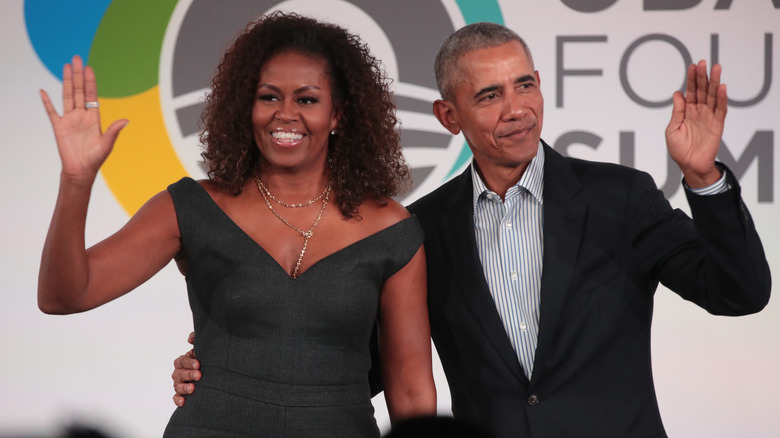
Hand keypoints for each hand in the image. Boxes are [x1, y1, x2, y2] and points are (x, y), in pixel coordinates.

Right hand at [40, 55, 126, 181]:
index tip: (89, 68)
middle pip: (79, 91)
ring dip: (66, 82)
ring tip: (66, 67)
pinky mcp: (59, 127)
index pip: (92, 95)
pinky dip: (47, 102)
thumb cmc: (95, 158)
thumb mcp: (107, 144)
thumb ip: (114, 131)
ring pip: (67, 96)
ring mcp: (69, 119)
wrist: (81, 170)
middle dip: (78, 75)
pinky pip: (51, 111)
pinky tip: (43, 91)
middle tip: (76, 59)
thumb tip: (126, 120)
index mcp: (94, 117)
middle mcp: (81, 115)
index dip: (90, 82)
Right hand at [172, 332, 199, 406]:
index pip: (182, 361)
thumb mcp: (204, 348)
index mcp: (183, 361)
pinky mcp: (182, 394)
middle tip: (199, 375)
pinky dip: (178, 400)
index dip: (189, 362)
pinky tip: (183, 402)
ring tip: (193, 388)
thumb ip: (197, 339)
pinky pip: (176, 398)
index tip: (198, 364)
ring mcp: (180, 384)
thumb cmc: (206, 360)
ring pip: (177, 386)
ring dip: (184, 387)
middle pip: (179, 374)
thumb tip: (190, 339)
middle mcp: (179, 372)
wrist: (214, 374)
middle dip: (188, 374)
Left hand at [665, 60, 726, 187]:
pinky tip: (722, 87)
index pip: (690, 91)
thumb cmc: (679, 150)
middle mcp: (699, 111)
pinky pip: (721, 109)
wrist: (689, 165)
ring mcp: (709, 117)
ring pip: (713, 96)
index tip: (692, 66)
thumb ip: (677, 112)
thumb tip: (677, 93)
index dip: (691, 79)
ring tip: (716, 68)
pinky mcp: (717, 124)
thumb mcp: (672, 129)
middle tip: (703, 62)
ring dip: (715, 82)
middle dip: (702, 76)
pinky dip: (722, 98)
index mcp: (687, 111)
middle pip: (702, 90)